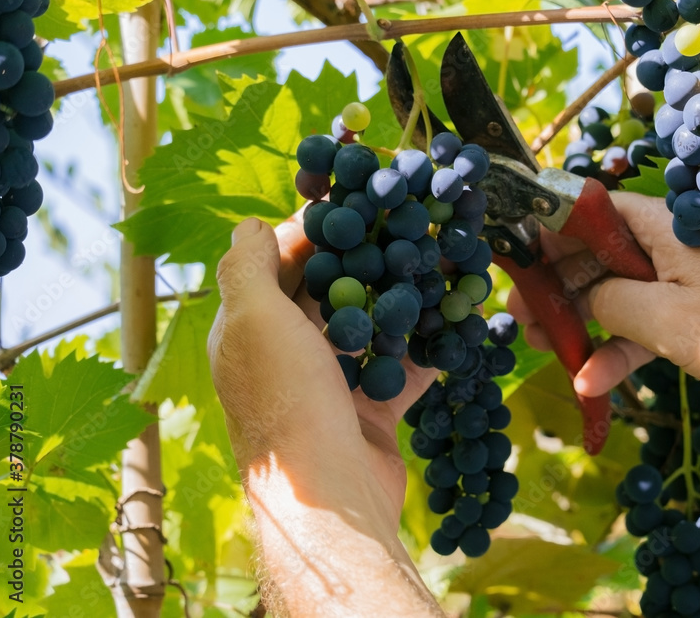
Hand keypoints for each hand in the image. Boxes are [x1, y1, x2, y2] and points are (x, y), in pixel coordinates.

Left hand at [208, 213, 436, 527]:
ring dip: (398, 299)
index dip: (312, 232)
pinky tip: (451, 319)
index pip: (278, 265)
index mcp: (249, 330)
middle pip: (327, 294)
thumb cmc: (287, 399)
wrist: (332, 494)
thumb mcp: (254, 319)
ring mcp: (329, 385)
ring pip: (368, 328)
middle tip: (403, 227)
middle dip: (364, 260)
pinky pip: (399, 369)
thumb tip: (251, 224)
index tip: (354, 205)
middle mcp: (286, 356)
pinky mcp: (369, 412)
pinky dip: (423, 347)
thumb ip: (248, 266)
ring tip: (434, 263)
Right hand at [509, 192, 699, 408]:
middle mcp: (677, 244)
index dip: (550, 231)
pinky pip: (652, 322)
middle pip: (602, 255)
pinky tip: (593, 381)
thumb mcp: (666, 320)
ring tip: (540, 348)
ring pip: (623, 292)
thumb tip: (583, 299)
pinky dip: (624, 348)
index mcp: (667, 226)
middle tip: (518, 317)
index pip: (593, 212)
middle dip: (559, 288)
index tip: (516, 258)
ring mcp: (693, 280)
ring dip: (584, 322)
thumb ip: (610, 304)